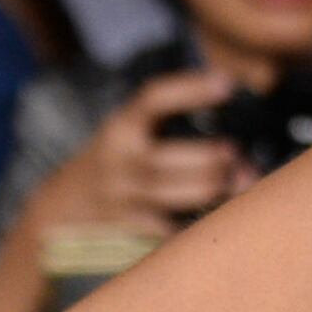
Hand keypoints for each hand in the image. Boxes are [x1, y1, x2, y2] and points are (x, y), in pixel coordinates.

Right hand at [51, 68, 252, 228]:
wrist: (67, 202)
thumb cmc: (120, 156)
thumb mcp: (132, 127)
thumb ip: (175, 116)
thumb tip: (236, 112)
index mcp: (122, 126)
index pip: (154, 100)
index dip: (190, 89)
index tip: (227, 84)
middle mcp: (120, 159)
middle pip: (172, 157)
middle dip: (212, 157)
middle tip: (236, 154)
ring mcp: (125, 196)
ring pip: (181, 193)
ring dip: (217, 187)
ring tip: (243, 180)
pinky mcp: (134, 227)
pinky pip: (177, 226)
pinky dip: (205, 220)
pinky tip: (225, 214)